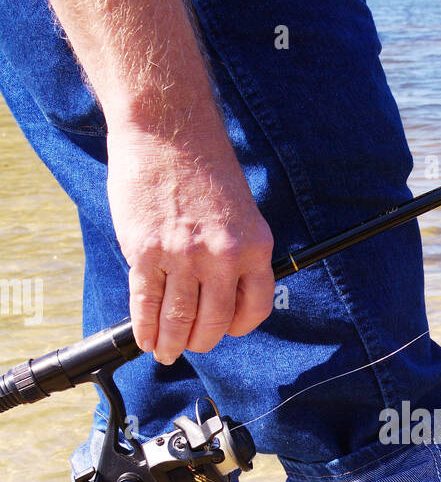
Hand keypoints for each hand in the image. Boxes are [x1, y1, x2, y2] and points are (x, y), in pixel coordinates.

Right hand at [106, 122, 275, 364]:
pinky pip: (146, 303)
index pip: (255, 307)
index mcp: (254, 245)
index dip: (237, 327)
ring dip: (170, 343)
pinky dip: (144, 327)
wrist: (168, 130)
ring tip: (165, 351)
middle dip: (200, 341)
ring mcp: (183, 256)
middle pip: (213, 322)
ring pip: (178, 319)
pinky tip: (144, 337)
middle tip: (189, 345)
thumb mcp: (240, 210)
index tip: (224, 330)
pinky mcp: (146, 252)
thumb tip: (221, 292)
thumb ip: (234, 251)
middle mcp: (223, 256)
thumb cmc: (203, 166)